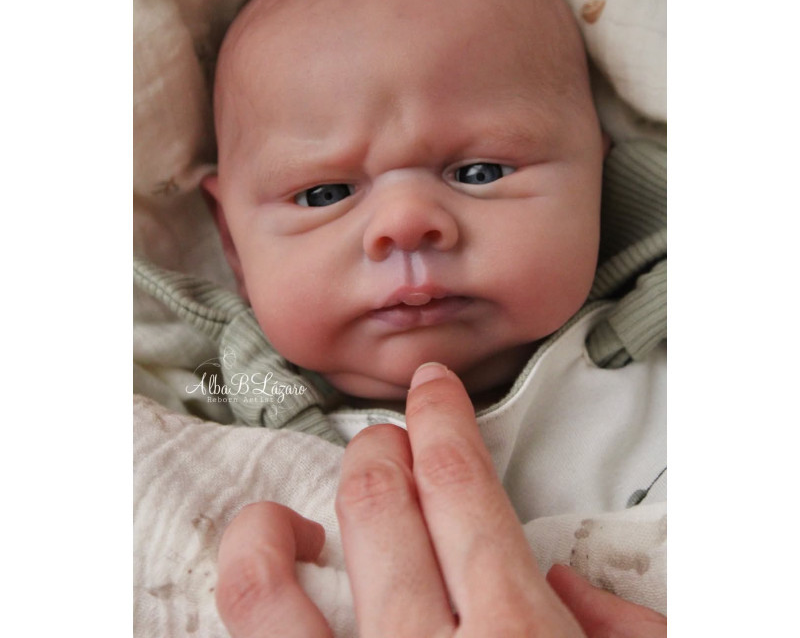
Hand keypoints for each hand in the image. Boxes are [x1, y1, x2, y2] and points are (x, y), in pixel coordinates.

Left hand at [216, 362, 666, 636]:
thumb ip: (616, 622)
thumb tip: (564, 577)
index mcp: (515, 635)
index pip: (457, 483)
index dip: (440, 418)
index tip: (430, 388)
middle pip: (376, 506)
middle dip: (377, 453)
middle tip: (383, 444)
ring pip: (271, 589)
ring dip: (272, 532)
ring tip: (288, 521)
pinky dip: (253, 604)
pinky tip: (273, 596)